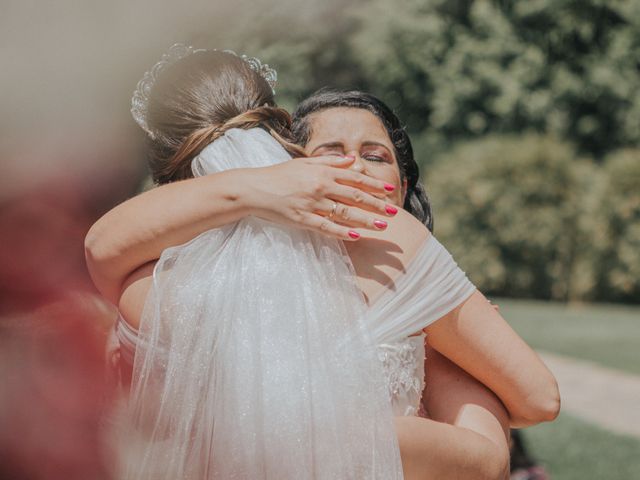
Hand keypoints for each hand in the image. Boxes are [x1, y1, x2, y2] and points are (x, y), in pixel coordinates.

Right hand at [244, 155, 398, 239]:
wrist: (254, 188)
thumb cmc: (279, 175)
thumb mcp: (304, 163)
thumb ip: (329, 162)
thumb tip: (352, 160)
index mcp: (322, 173)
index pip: (354, 178)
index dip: (373, 184)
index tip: (389, 190)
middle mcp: (320, 187)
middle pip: (354, 196)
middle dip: (376, 204)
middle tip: (393, 212)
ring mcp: (311, 204)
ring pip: (344, 213)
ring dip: (365, 220)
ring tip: (382, 226)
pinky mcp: (302, 219)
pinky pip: (326, 227)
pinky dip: (341, 232)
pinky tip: (356, 236)